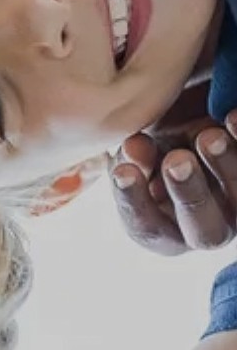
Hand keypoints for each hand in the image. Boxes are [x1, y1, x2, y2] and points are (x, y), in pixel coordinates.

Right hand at [111, 114, 236, 255]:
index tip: (123, 171)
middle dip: (189, 192)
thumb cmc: (154, 156)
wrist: (190, 142)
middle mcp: (206, 230)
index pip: (147, 227)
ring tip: (210, 136)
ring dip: (224, 166)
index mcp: (162, 231)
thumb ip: (132, 156)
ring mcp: (236, 209)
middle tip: (176, 159)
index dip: (134, 200)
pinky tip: (231, 118)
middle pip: (204, 230)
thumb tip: (135, 146)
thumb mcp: (136, 157)